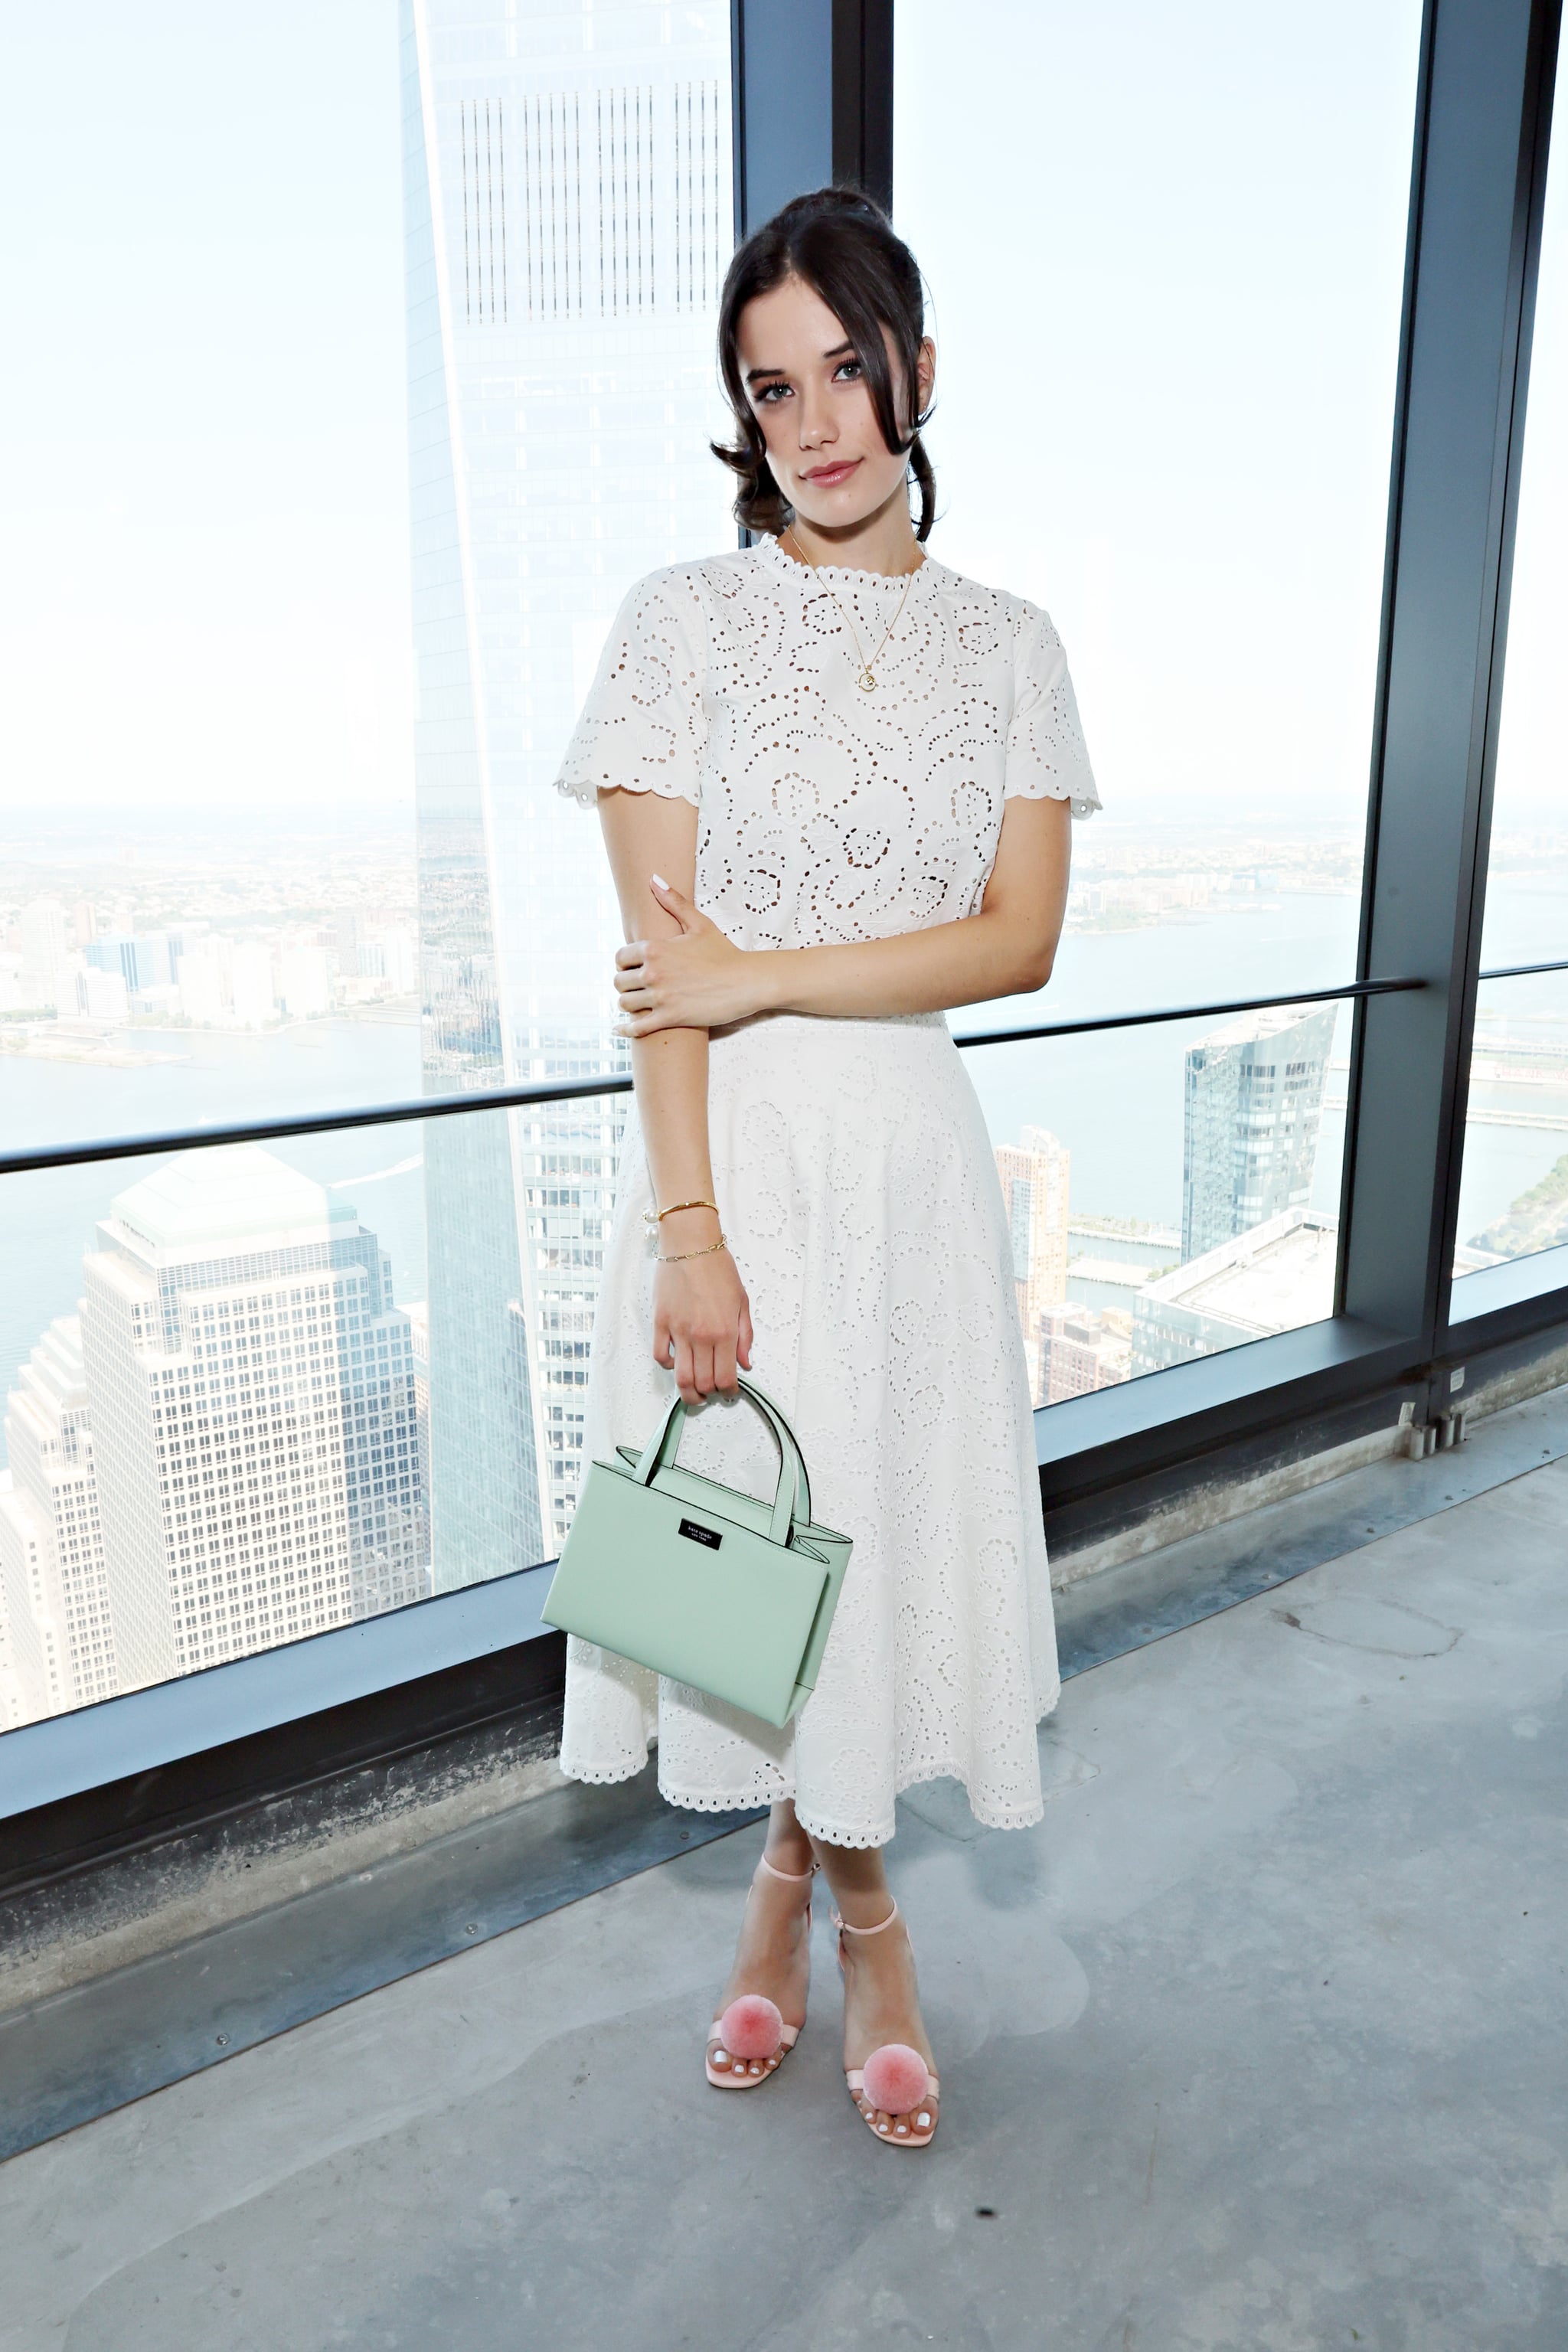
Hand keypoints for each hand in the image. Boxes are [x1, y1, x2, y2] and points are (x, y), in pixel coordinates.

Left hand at [613, 879, 765, 1034]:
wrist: (746, 981)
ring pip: (625, 1004)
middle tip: (635, 987)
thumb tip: (654, 879)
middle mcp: (654, 972)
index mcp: (656, 948)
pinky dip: (627, 1030)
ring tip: (636, 1004)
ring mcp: (661, 997)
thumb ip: (674, 901)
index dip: (624, 963)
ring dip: (629, 1004)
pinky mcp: (670, 1018)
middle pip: (620, 982)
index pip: (621, 957)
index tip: (632, 968)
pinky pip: (637, 1028)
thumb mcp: (699, 924)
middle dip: (626, 984)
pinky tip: (622, 1029)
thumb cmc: (724, 953)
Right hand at [652, 1218, 753, 1403]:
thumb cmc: (718, 1268)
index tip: (729, 1392)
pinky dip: (667, 1366)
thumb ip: (744, 1336)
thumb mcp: (742, 1301)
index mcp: (724, 1332)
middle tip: (712, 1393)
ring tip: (693, 1392)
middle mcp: (701, 1336)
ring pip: (680, 1377)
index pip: (726, 1378)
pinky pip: (660, 1356)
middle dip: (709, 1395)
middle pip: (702, 1383)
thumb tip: (745, 1363)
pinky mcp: (660, 1323)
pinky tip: (676, 1362)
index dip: (729, 1392)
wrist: (690, 1244)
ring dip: (687, 1392)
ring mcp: (677, 1331)